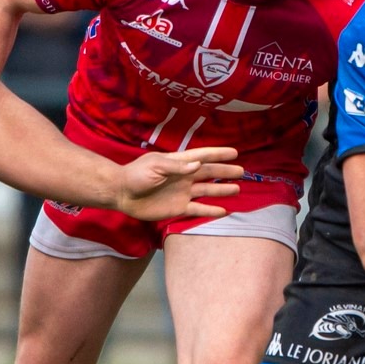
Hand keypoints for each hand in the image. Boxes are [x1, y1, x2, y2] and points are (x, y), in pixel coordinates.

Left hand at [113, 146, 244, 222]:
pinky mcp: (178, 208)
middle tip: (242, 171)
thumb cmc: (136, 175)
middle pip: (209, 173)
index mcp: (179, 163)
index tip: (234, 153)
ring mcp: (183, 193)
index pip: (202, 156)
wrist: (122, 194)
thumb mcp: (155, 166)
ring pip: (207, 190)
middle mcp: (184, 177)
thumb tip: (198, 165)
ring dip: (222, 190)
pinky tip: (223, 211)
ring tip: (237, 189)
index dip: (218, 154)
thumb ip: (176, 166)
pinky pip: (198, 209)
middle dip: (225, 171)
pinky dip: (210, 210)